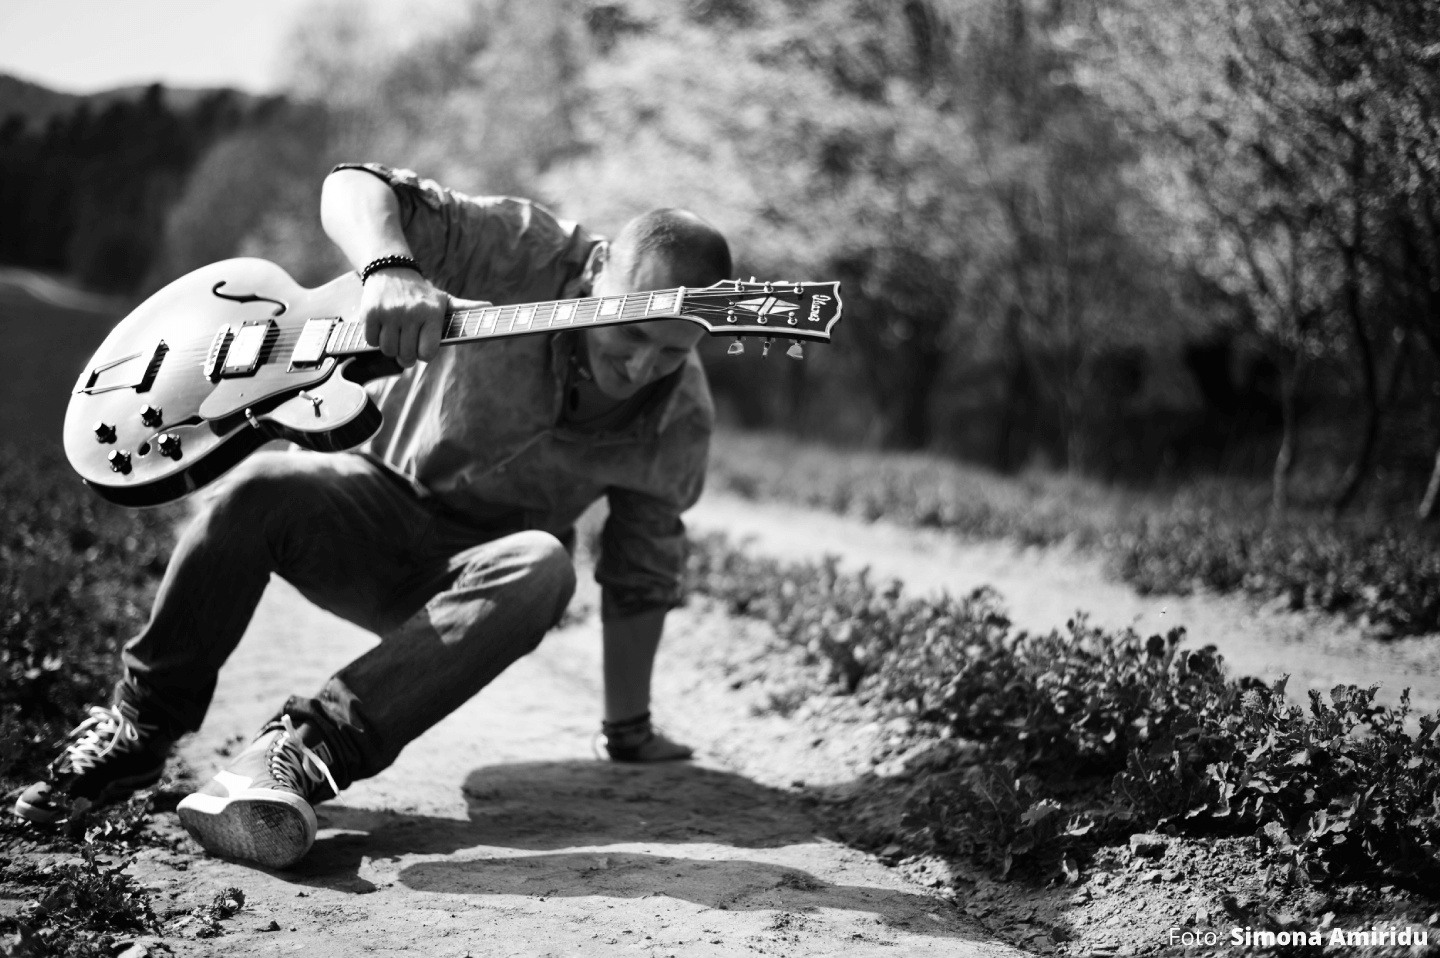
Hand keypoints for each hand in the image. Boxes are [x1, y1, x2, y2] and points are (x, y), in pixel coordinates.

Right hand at [360, 269, 489, 367]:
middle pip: (407, 355)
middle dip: (407, 355)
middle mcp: (411, 313)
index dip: (424, 354)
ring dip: (391, 348)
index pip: (427, 353)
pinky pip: (371, 341)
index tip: (423, 347)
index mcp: (431, 313)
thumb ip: (465, 308)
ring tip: (396, 335)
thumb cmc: (421, 293)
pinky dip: (374, 339)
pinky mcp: (371, 312)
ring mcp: (390, 313)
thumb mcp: (444, 300)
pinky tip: (383, 327)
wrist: (391, 270)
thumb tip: (490, 307)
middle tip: (407, 344)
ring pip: (388, 350)